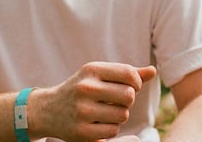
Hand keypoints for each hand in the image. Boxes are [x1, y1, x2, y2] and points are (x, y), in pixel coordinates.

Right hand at [30, 61, 156, 141]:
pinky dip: (111, 128)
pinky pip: (113, 131)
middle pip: (129, 96)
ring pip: (123, 115)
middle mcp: (86, 88)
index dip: (136, 82)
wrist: (48, 110)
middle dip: (128, 100)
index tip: (131, 86)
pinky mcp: (81, 131)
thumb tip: (153, 71)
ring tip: (106, 112)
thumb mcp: (99, 75)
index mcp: (92, 70)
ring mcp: (82, 111)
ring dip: (120, 115)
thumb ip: (127, 73)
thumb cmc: (82, 89)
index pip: (129, 74)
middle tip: (117, 101)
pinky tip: (98, 123)